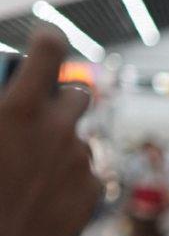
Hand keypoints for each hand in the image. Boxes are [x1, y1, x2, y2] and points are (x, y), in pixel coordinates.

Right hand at [0, 28, 101, 235]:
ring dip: (62, 144)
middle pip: (78, 93)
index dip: (48, 40)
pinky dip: (70, 178)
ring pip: (79, 137)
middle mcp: (58, 127)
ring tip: (31, 170)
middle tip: (39, 117)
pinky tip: (44, 195)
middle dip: (62, 100)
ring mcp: (80, 159)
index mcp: (20, 107)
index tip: (44, 43)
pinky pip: (85, 171)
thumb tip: (8, 103)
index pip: (51, 48)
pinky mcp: (94, 189)